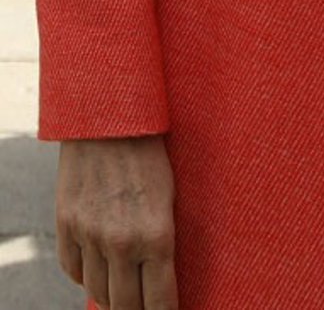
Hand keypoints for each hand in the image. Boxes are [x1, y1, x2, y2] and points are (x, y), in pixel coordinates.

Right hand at [56, 136, 177, 309]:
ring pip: (97, 292)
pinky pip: (73, 270)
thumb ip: (165, 235)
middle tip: (144, 307)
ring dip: (111, 296)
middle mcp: (121, 242)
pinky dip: (85, 275)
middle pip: (124, 306)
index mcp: (157, 234)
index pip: (159, 302)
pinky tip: (98, 269)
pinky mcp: (67, 224)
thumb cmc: (154, 151)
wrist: (112, 117)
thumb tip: (165, 272)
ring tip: (124, 291)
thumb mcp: (172, 193)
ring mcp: (90, 235)